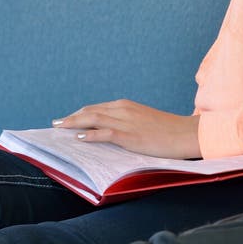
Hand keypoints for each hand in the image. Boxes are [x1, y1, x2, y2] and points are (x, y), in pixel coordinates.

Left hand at [53, 99, 200, 158]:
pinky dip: (90, 134)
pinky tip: (78, 137)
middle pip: (90, 111)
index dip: (79, 114)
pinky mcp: (130, 136)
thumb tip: (114, 133)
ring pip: (93, 119)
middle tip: (56, 124)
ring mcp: (126, 122)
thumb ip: (128, 124)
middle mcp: (123, 110)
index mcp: (127, 106)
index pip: (96, 108)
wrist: (186, 133)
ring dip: (73, 123)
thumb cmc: (168, 131)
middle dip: (71, 117)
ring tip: (59, 128)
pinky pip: (105, 133)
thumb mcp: (145, 122)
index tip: (67, 119)